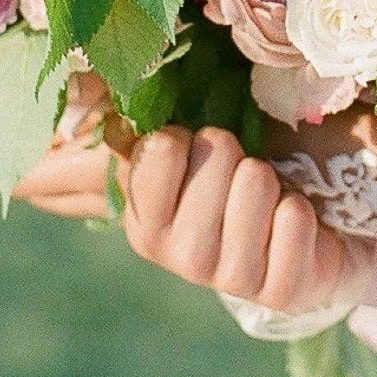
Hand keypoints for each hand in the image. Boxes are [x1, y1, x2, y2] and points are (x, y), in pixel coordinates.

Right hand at [17, 118, 360, 316]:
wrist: (301, 243)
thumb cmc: (233, 186)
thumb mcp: (183, 155)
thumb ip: (131, 123)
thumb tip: (76, 84)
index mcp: (144, 221)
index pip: (161, 147)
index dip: (187, 138)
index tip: (195, 156)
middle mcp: (178, 256)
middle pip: (217, 153)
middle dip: (236, 151)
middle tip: (239, 178)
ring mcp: (228, 279)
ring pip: (256, 180)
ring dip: (271, 179)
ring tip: (267, 199)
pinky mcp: (281, 292)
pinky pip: (294, 219)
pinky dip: (300, 211)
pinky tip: (290, 225)